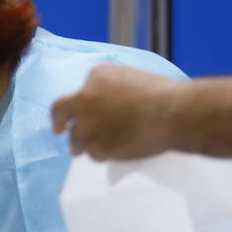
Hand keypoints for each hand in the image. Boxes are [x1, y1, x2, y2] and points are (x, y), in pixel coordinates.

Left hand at [51, 64, 181, 160]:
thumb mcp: (129, 77)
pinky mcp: (97, 147)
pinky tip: (114, 152)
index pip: (77, 90)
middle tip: (60, 131)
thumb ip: (107, 89)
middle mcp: (84, 98)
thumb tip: (100, 105)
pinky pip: (94, 155)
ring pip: (76, 140)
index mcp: (96, 76)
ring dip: (82, 144)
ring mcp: (88, 125)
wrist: (173, 113)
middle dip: (59, 124)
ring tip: (90, 149)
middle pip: (60, 114)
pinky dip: (103, 154)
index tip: (68, 113)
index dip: (71, 105)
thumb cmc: (160, 94)